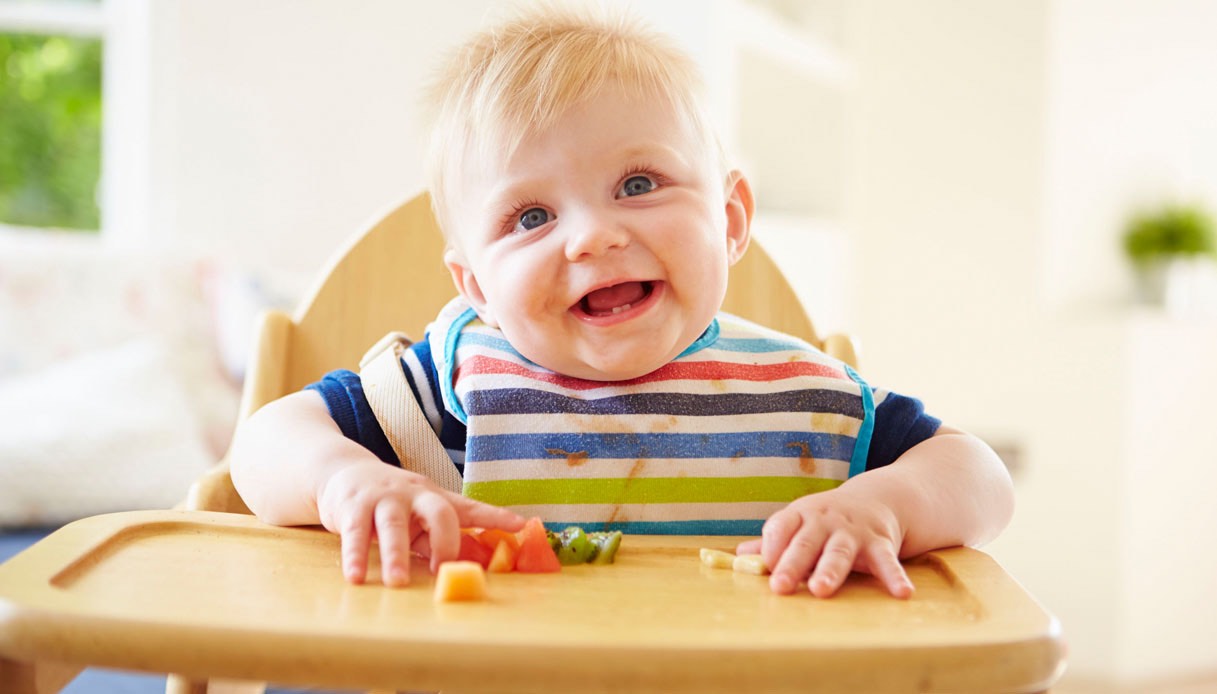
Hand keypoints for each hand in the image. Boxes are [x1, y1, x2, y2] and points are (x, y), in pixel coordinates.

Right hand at [315, 462, 523, 586]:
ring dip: (395, 556)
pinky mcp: (354, 507)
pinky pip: (355, 533)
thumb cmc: (391, 502)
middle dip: (444, 540)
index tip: (520, 525)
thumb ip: (434, 539)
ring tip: (397, 583)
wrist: (343, 473)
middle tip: (442, 569)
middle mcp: (414, 495)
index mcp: (434, 498)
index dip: (495, 516)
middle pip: (438, 512)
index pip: (470, 507)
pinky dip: (355, 557)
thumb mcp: (417, 517)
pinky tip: (357, 578)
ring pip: (393, 525)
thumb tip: (460, 566)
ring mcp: (384, 499)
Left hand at [737, 487, 913, 598]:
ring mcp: (853, 531)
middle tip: (780, 586)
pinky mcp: (880, 542)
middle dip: (792, 564)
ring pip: (839, 552)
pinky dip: (894, 576)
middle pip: (806, 543)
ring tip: (821, 589)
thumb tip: (739, 557)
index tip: (764, 565)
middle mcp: (825, 521)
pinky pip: (887, 561)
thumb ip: (774, 542)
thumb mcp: (799, 523)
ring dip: (830, 571)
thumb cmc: (827, 519)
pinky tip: (901, 593)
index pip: (781, 527)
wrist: (877, 498)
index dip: (771, 545)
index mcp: (801, 516)